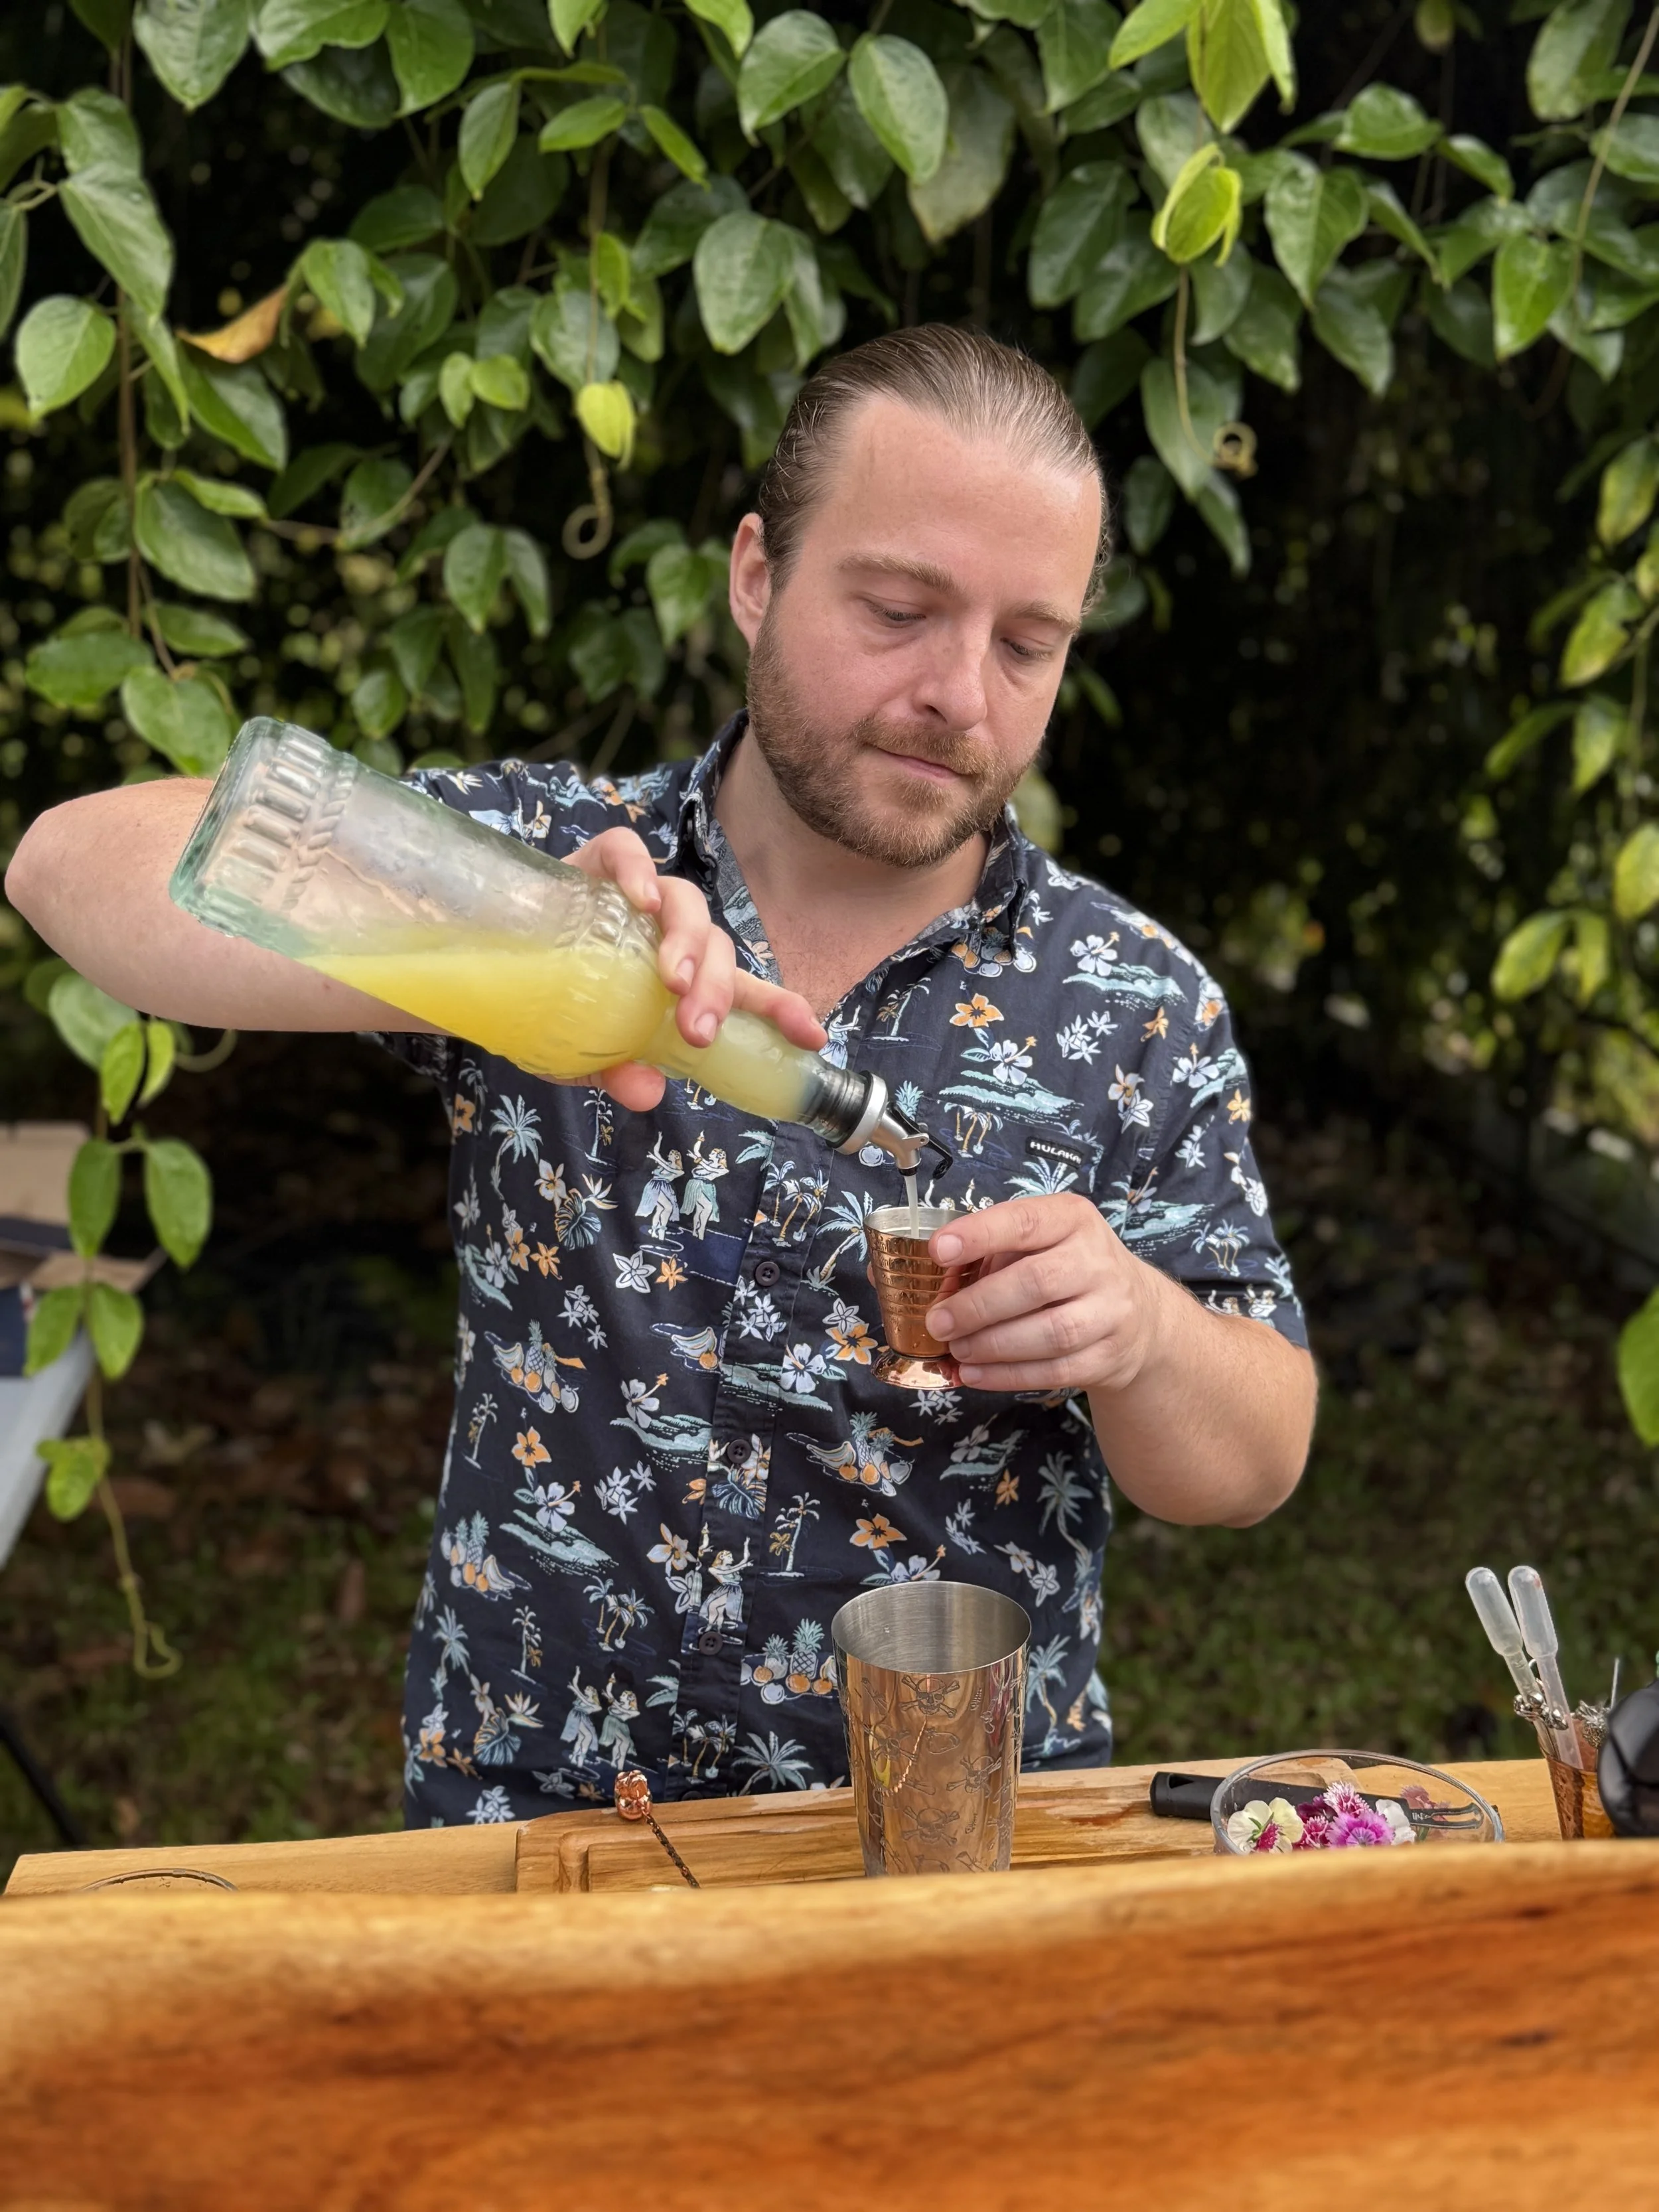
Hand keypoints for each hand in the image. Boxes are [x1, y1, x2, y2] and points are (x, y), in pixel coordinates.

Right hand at [567, 827, 824, 1110]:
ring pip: (687, 903)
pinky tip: (641, 900)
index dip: (781, 1008)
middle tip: (696, 1030)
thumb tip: (646, 1093)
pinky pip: (627, 851)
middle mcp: (669, 936)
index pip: (745, 990)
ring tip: (670, 979)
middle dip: (716, 990)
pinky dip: (638, 871)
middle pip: (716, 949)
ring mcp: (637, 897)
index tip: (812, 1037)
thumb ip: (614, 1072)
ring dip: (686, 942)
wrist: (486, 961)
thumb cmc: (547, 1007)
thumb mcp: (580, 1055)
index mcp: (681, 982)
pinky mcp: (597, 863)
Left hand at [923, 1194, 1169, 1395]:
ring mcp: (1110, 1312)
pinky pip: (1056, 1372)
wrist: (1140, 1315)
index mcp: (1073, 1220)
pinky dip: (1007, 1376)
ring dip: (992, 1345)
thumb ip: (988, 1256)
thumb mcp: (1037, 1244)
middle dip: (979, 1305)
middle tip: (938, 1322)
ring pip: (1050, 1333)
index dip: (980, 1235)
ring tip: (956, 1349)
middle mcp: (1098, 1261)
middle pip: (1037, 1283)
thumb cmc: (1067, 1270)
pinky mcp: (1109, 1356)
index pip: (1025, 1222)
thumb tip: (926, 1288)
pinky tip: (974, 1374)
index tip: (938, 1250)